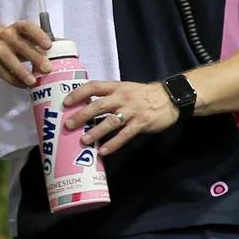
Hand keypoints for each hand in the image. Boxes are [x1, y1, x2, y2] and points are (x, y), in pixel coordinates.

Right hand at [0, 20, 52, 87]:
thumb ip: (42, 44)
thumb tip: (65, 52)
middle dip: (35, 58)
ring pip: (8, 59)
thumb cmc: (16, 40)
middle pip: (21, 46)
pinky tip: (23, 85)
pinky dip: (12, 79)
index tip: (49, 46)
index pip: (28, 28)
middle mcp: (6, 35)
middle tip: (47, 69)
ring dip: (21, 71)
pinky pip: (0, 71)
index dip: (38, 36)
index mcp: (18, 27)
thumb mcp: (26, 37)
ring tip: (33, 81)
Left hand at [63, 81, 178, 155]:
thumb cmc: (144, 95)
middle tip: (69, 124)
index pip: (94, 86)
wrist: (171, 98)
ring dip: (95, 132)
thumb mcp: (127, 89)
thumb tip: (87, 107)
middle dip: (82, 115)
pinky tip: (103, 151)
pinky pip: (125, 135)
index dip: (79, 93)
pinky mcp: (142, 122)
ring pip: (110, 122)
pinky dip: (113, 143)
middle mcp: (123, 98)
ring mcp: (133, 111)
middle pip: (99, 106)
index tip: (66, 103)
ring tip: (83, 140)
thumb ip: (110, 96)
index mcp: (118, 87)